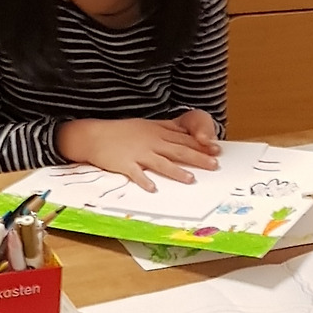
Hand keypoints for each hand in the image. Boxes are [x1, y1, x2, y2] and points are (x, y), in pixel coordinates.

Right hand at [55, 116, 220, 190]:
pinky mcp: (125, 163)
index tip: (217, 150)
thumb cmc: (121, 131)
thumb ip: (165, 128)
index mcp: (157, 132)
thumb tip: (184, 130)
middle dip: (197, 158)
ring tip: (190, 180)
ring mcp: (138, 153)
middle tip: (214, 165)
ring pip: (161, 162)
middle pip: (178, 151)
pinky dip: (144, 181)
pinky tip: (153, 188)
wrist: (95, 135)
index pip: (184, 139)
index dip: (201, 145)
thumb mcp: (146, 124)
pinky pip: (136, 173)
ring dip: (176, 171)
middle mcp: (151, 142)